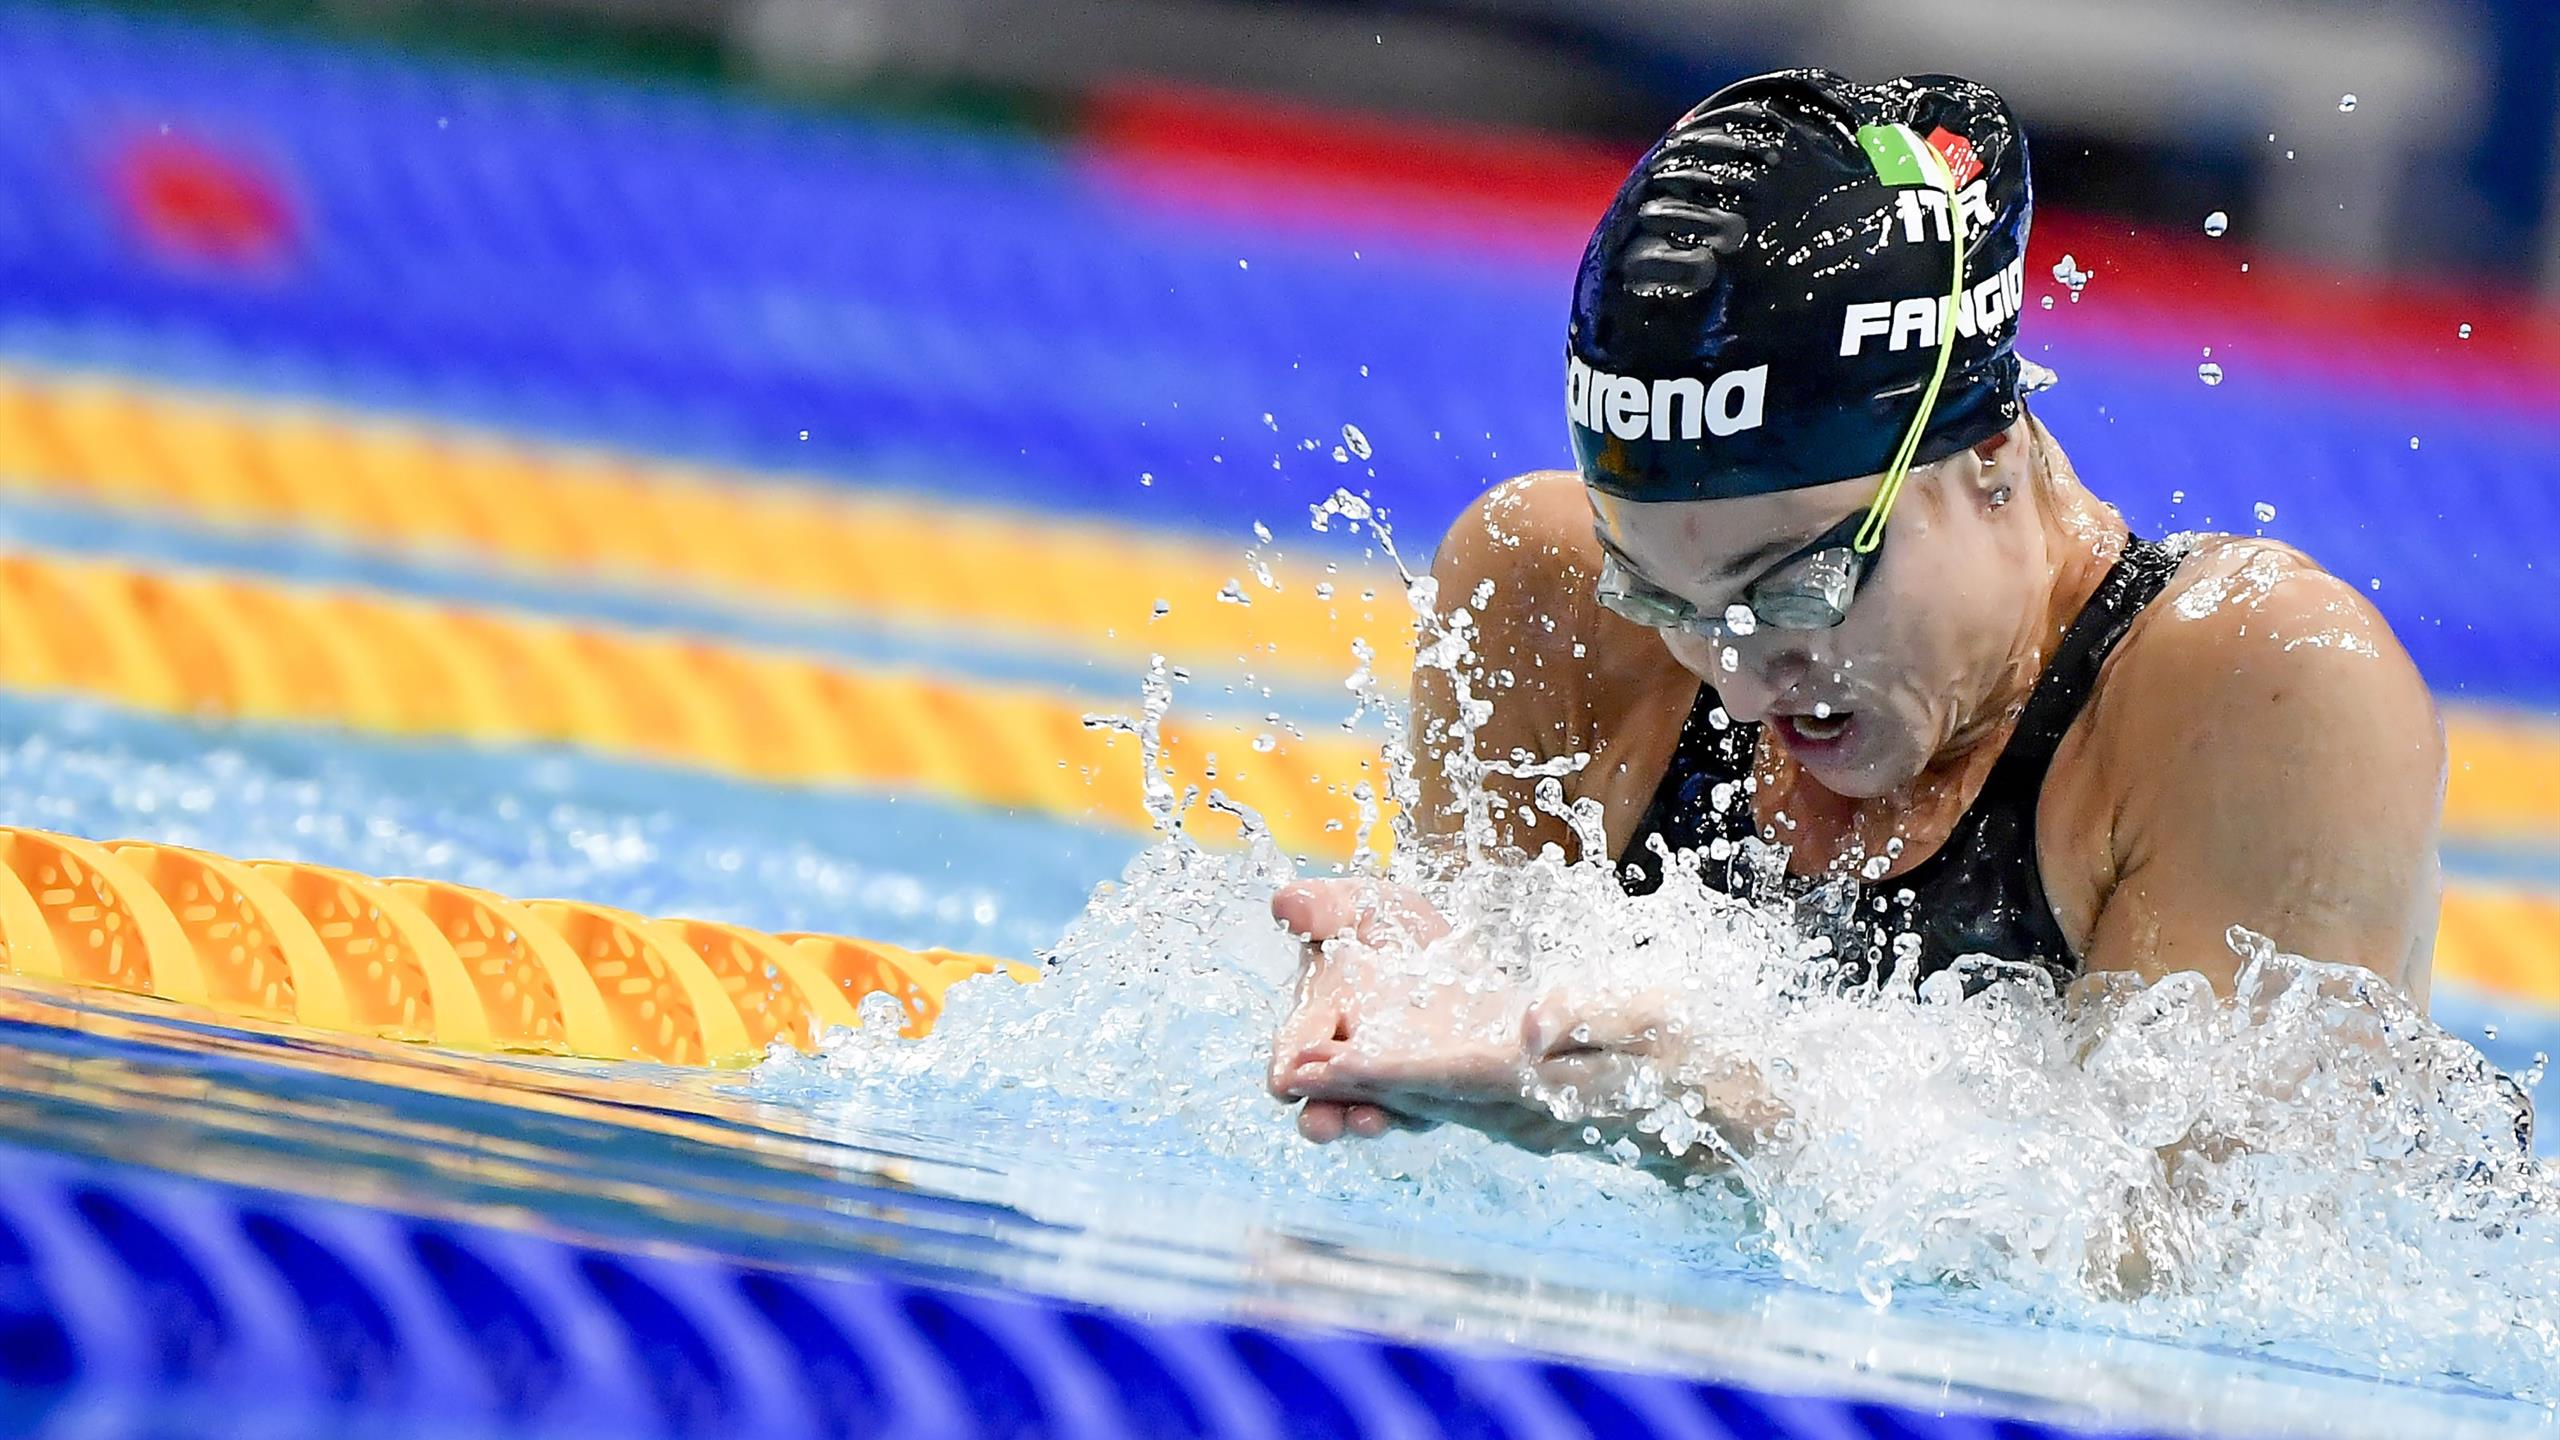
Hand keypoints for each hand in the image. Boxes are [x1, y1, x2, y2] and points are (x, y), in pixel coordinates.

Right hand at [1266, 877, 1469, 1141]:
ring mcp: (1386, 1080)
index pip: (1295, 1047)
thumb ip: (1325, 906)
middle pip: (1322, 1093)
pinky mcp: (1427, 1094)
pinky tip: (1419, 1112)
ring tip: (1365, 1121)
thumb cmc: (1397, 930)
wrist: (1462, 952)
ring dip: (1360, 1120)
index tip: (1286, 1078)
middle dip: (1319, 1111)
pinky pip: (1416, 1113)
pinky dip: (1412, 1114)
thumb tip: (1283, 903)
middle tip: (1319, 1122)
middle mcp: (1345, 1056)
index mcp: (1319, 1015)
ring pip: (1363, 1111)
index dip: (1288, 1065)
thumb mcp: (1365, 905)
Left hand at [1267, 879, 1703, 1159]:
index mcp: (1544, 1085)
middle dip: (1355, 1089)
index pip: (1448, 1076)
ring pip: (1434, 1102)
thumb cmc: (1698, 1052)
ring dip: (1374, 1094)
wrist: (1738, 1112)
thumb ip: (1593, 1015)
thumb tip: (1530, 1021)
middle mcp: (1524, 1111)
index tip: (1327, 1065)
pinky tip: (1380, 1076)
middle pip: (1424, 1097)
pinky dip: (1410, 1090)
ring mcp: (1527, 1117)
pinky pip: (1458, 1102)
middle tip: (1288, 1078)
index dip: (1384, 1070)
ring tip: (1312, 1080)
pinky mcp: (1532, 1109)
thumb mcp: (1656, 1016)